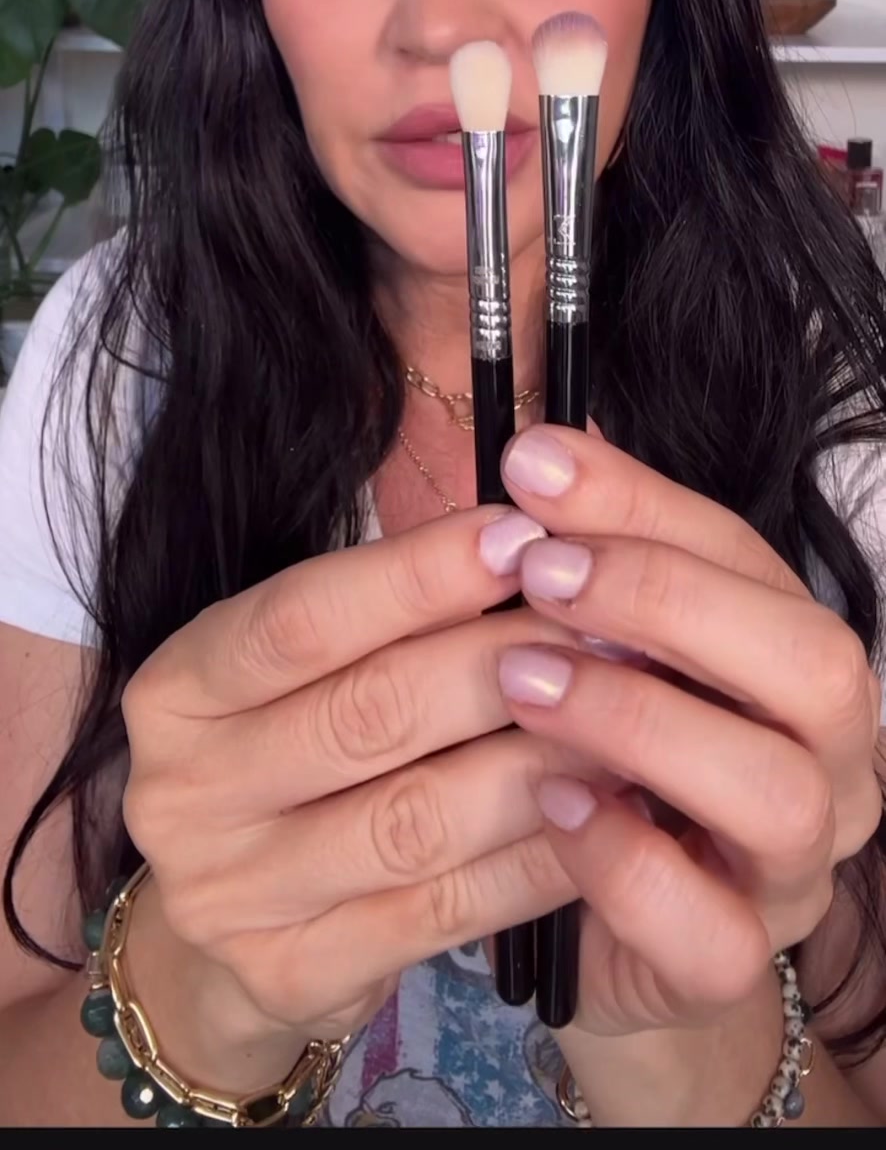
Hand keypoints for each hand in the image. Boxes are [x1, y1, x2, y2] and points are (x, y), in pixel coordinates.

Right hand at [121, 502, 577, 1065]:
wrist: (219, 936)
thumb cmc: (290, 754)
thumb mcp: (299, 672)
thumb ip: (383, 609)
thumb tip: (525, 536)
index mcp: (177, 691)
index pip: (302, 617)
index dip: (418, 574)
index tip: (522, 535)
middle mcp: (185, 793)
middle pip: (368, 712)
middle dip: (500, 660)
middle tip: (603, 626)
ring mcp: (233, 896)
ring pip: (417, 817)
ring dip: (536, 760)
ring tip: (623, 714)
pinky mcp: (295, 974)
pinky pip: (446, 909)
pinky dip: (537, 859)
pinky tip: (604, 814)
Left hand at [496, 423, 882, 1037]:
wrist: (602, 930)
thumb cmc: (603, 759)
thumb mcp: (598, 647)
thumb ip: (586, 558)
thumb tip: (539, 456)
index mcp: (796, 660)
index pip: (753, 557)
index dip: (643, 504)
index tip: (535, 469)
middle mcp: (828, 760)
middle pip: (817, 664)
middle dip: (673, 602)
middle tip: (541, 574)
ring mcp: (792, 870)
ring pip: (780, 794)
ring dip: (642, 720)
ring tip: (527, 682)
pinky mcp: (730, 963)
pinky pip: (714, 931)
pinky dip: (626, 862)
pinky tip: (549, 805)